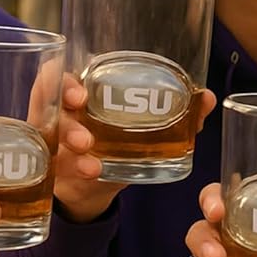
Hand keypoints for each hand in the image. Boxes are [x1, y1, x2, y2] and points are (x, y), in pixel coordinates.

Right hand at [53, 79, 216, 223]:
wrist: (89, 182)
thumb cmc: (117, 139)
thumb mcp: (140, 124)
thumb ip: (175, 113)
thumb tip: (207, 97)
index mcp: (77, 90)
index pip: (56, 74)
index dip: (61, 80)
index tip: (80, 95)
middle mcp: (58, 111)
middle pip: (50, 104)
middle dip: (68, 119)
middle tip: (86, 137)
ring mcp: (52, 140)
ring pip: (51, 137)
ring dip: (71, 144)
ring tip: (91, 157)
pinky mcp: (54, 168)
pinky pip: (56, 167)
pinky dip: (76, 170)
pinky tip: (92, 173)